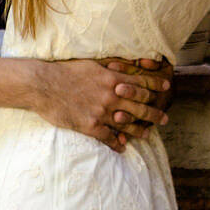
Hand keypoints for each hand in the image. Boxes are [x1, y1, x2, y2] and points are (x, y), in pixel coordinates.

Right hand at [27, 58, 170, 152]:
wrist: (43, 86)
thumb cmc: (67, 71)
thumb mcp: (93, 64)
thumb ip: (112, 66)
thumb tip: (127, 65)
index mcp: (113, 79)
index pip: (142, 84)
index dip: (156, 86)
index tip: (166, 88)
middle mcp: (111, 96)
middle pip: (141, 107)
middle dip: (155, 113)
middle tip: (165, 119)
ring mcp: (101, 112)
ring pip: (128, 124)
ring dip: (140, 131)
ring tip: (148, 134)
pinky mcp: (90, 126)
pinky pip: (108, 137)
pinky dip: (117, 143)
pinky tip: (123, 146)